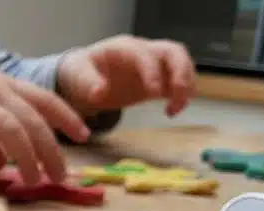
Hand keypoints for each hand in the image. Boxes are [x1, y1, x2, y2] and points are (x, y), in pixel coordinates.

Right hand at [0, 38, 89, 188]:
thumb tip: (2, 163)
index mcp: (3, 84)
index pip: (45, 99)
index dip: (67, 117)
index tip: (84, 136)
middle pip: (33, 121)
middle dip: (51, 151)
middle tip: (61, 177)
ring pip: (10, 130)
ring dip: (26, 159)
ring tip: (33, 182)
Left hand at [57, 35, 194, 117]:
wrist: (84, 76)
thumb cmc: (81, 72)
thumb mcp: (78, 75)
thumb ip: (88, 82)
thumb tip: (100, 93)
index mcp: (124, 47)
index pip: (144, 54)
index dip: (152, 71)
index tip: (153, 92)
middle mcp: (144, 51)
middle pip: (174, 52)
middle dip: (181, 71)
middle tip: (178, 94)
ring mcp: (153, 65)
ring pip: (182, 65)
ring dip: (185, 85)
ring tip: (173, 109)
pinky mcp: (158, 79)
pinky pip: (177, 82)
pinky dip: (181, 95)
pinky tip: (171, 111)